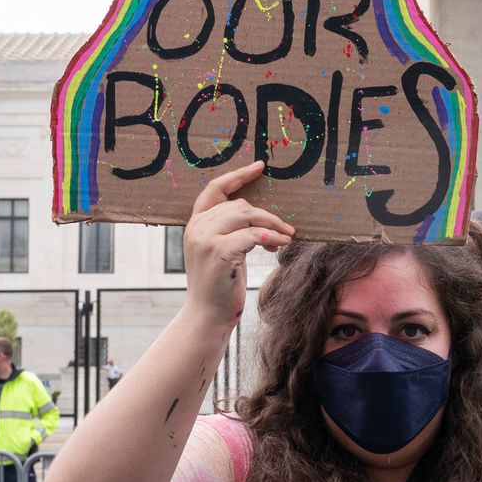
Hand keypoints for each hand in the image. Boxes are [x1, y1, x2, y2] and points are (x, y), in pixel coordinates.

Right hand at [182, 161, 295, 325]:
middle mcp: (197, 227)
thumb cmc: (219, 284)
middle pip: (239, 204)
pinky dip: (272, 237)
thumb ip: (230, 230)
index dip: (238, 175)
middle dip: (267, 215)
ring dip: (273, 224)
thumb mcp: (220, 251)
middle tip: (285, 230)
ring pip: (247, 215)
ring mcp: (206, 238)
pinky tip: (281, 244)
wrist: (207, 315)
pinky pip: (253, 234)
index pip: (214, 188)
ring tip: (286, 238)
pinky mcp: (219, 251)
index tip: (259, 166)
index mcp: (195, 223)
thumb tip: (261, 216)